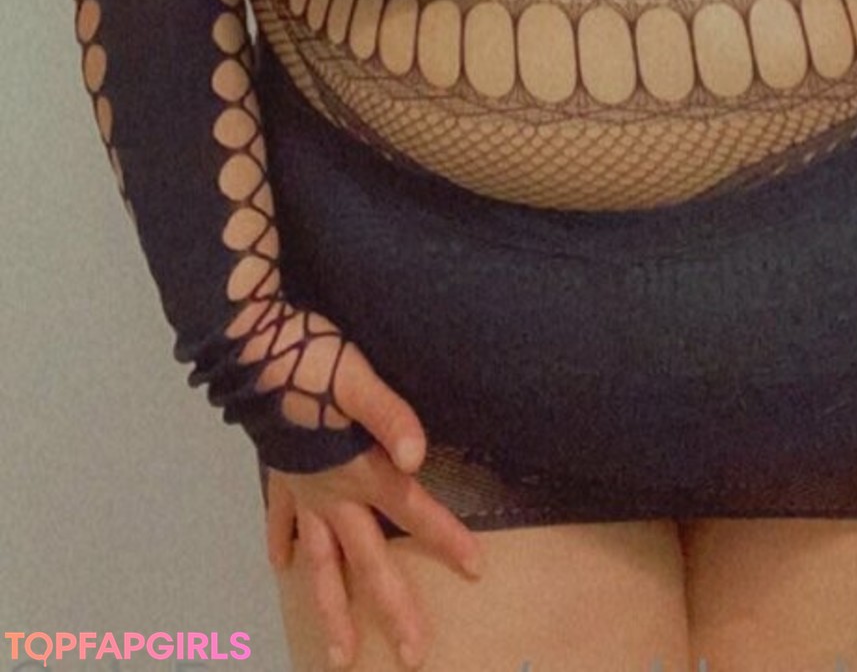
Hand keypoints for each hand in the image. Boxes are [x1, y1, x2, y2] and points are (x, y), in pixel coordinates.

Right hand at [263, 346, 484, 671]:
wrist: (249, 347)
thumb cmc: (308, 357)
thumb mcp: (354, 379)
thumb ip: (389, 416)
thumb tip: (417, 457)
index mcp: (358, 469)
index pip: (411, 509)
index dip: (445, 537)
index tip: (476, 569)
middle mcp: (331, 492)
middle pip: (367, 560)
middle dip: (392, 607)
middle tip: (411, 656)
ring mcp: (301, 489)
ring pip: (319, 563)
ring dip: (331, 608)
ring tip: (339, 654)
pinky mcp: (280, 473)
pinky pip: (280, 519)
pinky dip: (283, 543)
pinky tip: (282, 565)